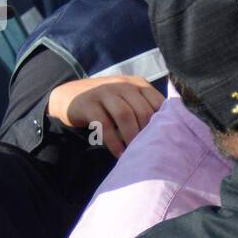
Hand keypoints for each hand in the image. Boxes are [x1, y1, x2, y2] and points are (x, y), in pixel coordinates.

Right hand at [48, 75, 164, 156]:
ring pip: (125, 116)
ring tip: (135, 154)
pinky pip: (105, 125)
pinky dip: (114, 142)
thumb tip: (168, 132)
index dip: (163, 123)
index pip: (158, 102)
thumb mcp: (127, 99)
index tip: (164, 141)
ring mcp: (104, 92)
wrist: (69, 96)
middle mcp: (123, 84)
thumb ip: (145, 108)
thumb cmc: (107, 103)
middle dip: (147, 134)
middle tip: (149, 152)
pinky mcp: (89, 104)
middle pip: (143, 110)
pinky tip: (119, 154)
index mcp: (137, 83)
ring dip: (132, 138)